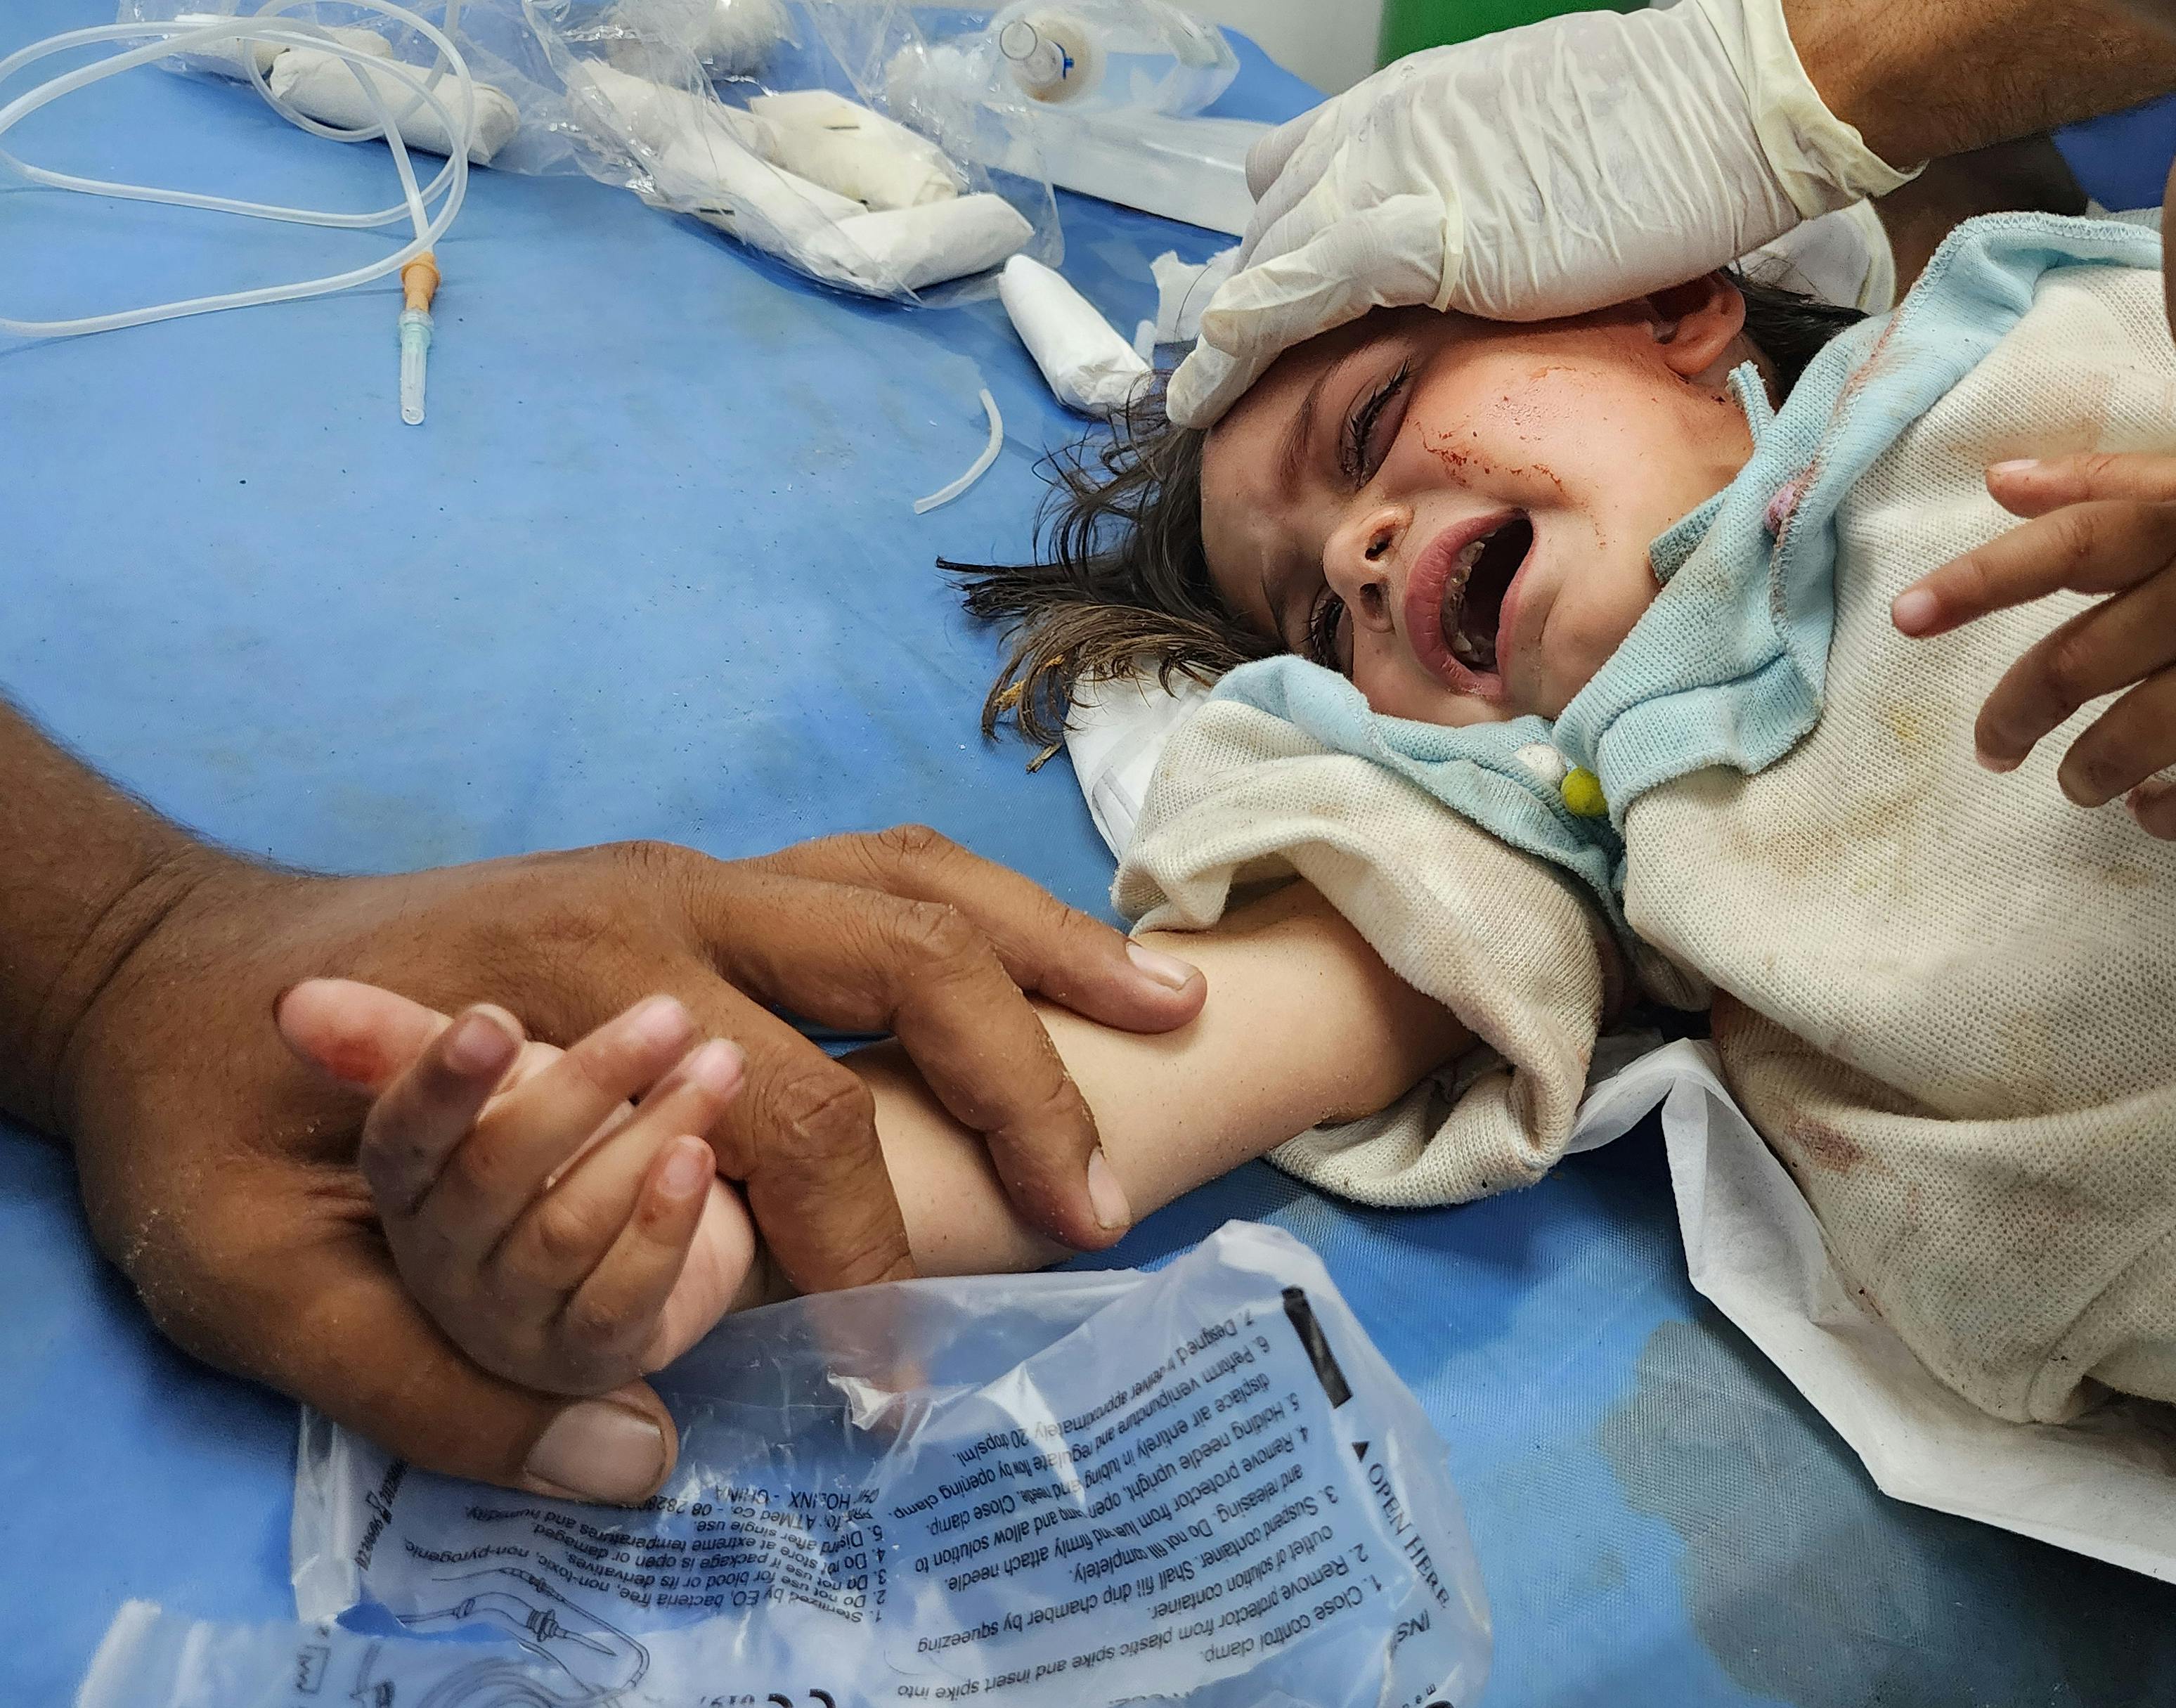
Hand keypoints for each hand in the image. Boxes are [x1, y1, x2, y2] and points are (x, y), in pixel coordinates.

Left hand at [58, 832, 1202, 1500]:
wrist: (162, 968)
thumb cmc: (209, 1120)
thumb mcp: (254, 1280)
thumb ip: (432, 1381)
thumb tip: (634, 1468)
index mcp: (576, 984)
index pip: (794, 1119)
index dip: (872, 1260)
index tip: (905, 1384)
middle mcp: (661, 902)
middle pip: (903, 963)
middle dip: (1022, 1090)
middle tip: (1098, 1214)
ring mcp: (688, 874)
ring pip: (914, 884)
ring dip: (1052, 952)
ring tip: (1173, 1016)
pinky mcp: (699, 881)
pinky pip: (882, 870)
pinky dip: (992, 914)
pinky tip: (1059, 972)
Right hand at [280, 981, 768, 1397]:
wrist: (653, 1218)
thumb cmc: (557, 1133)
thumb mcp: (491, 1073)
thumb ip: (401, 1037)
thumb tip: (292, 999)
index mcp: (406, 1187)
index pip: (403, 1135)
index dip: (443, 1079)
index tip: (495, 1018)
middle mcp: (441, 1263)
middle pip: (495, 1174)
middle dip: (585, 1085)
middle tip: (670, 1013)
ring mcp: (511, 1322)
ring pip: (568, 1228)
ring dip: (650, 1138)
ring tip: (718, 1066)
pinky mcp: (589, 1359)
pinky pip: (619, 1303)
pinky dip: (663, 1228)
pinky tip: (701, 1158)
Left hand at [1165, 0, 1908, 427]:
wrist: (1732, 104)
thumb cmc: (1669, 131)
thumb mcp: (1545, 155)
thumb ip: (1484, 196)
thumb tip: (1481, 249)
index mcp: (1410, 106)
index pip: (1301, 176)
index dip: (1276, 249)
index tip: (1252, 310)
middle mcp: (1379, 129)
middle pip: (1272, 222)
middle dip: (1244, 296)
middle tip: (1219, 373)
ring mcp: (1389, 175)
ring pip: (1266, 258)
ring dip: (1227, 332)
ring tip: (1194, 400)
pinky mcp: (1413, 235)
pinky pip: (1294, 295)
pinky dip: (1242, 346)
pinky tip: (1208, 393)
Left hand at [1892, 453, 2175, 835]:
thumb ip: (2111, 484)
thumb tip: (2003, 479)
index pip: (2071, 544)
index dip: (1980, 581)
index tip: (1904, 617)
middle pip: (2084, 656)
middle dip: (2018, 711)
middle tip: (1990, 749)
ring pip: (2145, 726)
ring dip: (2091, 767)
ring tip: (2076, 787)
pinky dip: (2173, 803)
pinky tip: (2151, 811)